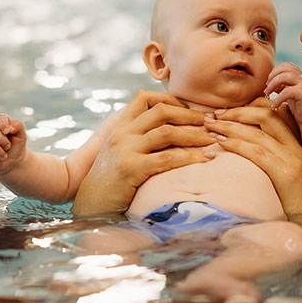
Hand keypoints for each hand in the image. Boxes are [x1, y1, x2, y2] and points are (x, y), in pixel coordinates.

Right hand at [0, 114, 26, 173]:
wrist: (13, 162)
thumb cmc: (17, 146)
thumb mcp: (22, 135)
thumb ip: (18, 126)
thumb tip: (9, 127)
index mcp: (3, 123)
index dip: (3, 124)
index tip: (7, 132)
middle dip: (2, 140)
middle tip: (8, 147)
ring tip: (4, 155)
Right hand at [71, 91, 217, 216]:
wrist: (89, 205)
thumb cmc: (111, 180)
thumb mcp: (120, 151)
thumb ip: (137, 137)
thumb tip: (170, 129)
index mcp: (120, 125)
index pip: (144, 97)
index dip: (170, 99)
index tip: (189, 110)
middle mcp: (122, 133)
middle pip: (161, 111)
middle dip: (190, 115)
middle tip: (210, 122)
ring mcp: (125, 149)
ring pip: (167, 132)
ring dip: (194, 135)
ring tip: (212, 140)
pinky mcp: (130, 168)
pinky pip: (166, 158)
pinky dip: (188, 157)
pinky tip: (202, 160)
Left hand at [203, 103, 301, 215]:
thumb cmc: (292, 205)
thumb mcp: (283, 176)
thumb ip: (268, 159)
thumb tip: (240, 148)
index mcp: (295, 146)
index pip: (272, 115)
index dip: (247, 110)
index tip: (225, 112)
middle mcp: (295, 148)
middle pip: (265, 117)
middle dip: (236, 113)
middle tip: (213, 116)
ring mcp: (293, 160)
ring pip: (258, 134)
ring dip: (230, 127)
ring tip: (210, 127)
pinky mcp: (286, 175)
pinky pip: (257, 153)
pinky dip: (236, 145)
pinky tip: (221, 144)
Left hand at [264, 63, 301, 125]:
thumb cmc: (301, 106)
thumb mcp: (289, 93)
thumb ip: (282, 86)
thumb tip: (269, 84)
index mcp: (298, 75)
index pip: (284, 65)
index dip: (274, 72)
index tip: (268, 83)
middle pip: (283, 68)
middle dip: (272, 76)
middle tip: (267, 88)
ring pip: (284, 76)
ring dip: (272, 85)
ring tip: (267, 94)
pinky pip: (287, 92)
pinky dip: (278, 98)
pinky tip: (275, 106)